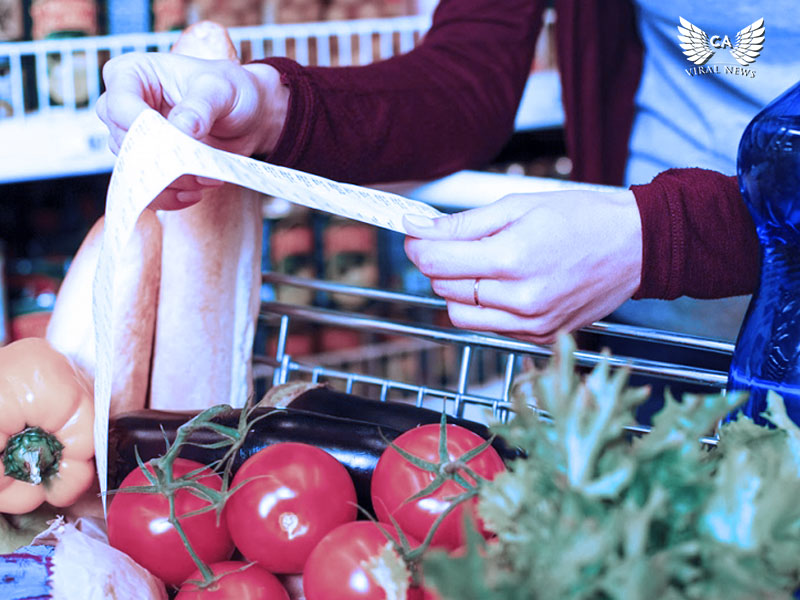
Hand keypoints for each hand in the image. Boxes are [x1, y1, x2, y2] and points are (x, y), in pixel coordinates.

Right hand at [95, 52, 287, 208]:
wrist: (249, 117)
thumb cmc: (232, 90)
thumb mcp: (221, 89)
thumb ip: (200, 107)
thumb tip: (182, 128)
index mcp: (131, 74)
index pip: (119, 106)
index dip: (144, 129)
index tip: (179, 142)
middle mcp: (124, 107)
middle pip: (124, 143)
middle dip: (162, 161)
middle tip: (197, 167)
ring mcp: (134, 138)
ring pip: (135, 170)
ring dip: (170, 182)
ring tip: (206, 178)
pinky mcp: (149, 163)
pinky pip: (145, 189)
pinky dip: (169, 197)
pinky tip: (194, 193)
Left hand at [403, 190, 641, 343]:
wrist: (635, 247)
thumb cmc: (582, 219)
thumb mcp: (518, 206)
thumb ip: (462, 223)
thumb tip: (417, 228)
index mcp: (513, 259)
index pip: (435, 262)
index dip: (417, 245)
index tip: (417, 233)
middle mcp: (520, 299)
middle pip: (443, 288)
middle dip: (440, 263)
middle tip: (458, 242)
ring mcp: (531, 323)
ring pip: (459, 314)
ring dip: (459, 289)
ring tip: (485, 265)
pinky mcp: (539, 337)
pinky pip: (488, 327)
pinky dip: (485, 306)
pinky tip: (507, 284)